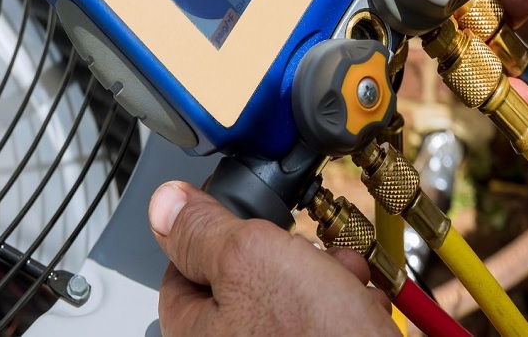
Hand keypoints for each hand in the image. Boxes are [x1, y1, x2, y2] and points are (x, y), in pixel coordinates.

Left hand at [148, 181, 397, 336]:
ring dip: (326, 277)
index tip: (247, 219)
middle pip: (247, 276)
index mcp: (193, 333)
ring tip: (346, 281)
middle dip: (289, 254)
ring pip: (293, 297)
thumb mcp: (251, 258)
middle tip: (308, 255)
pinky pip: (325, 323)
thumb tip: (165, 203)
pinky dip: (346, 307)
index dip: (221, 232)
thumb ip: (204, 228)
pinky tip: (362, 307)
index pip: (185, 264)